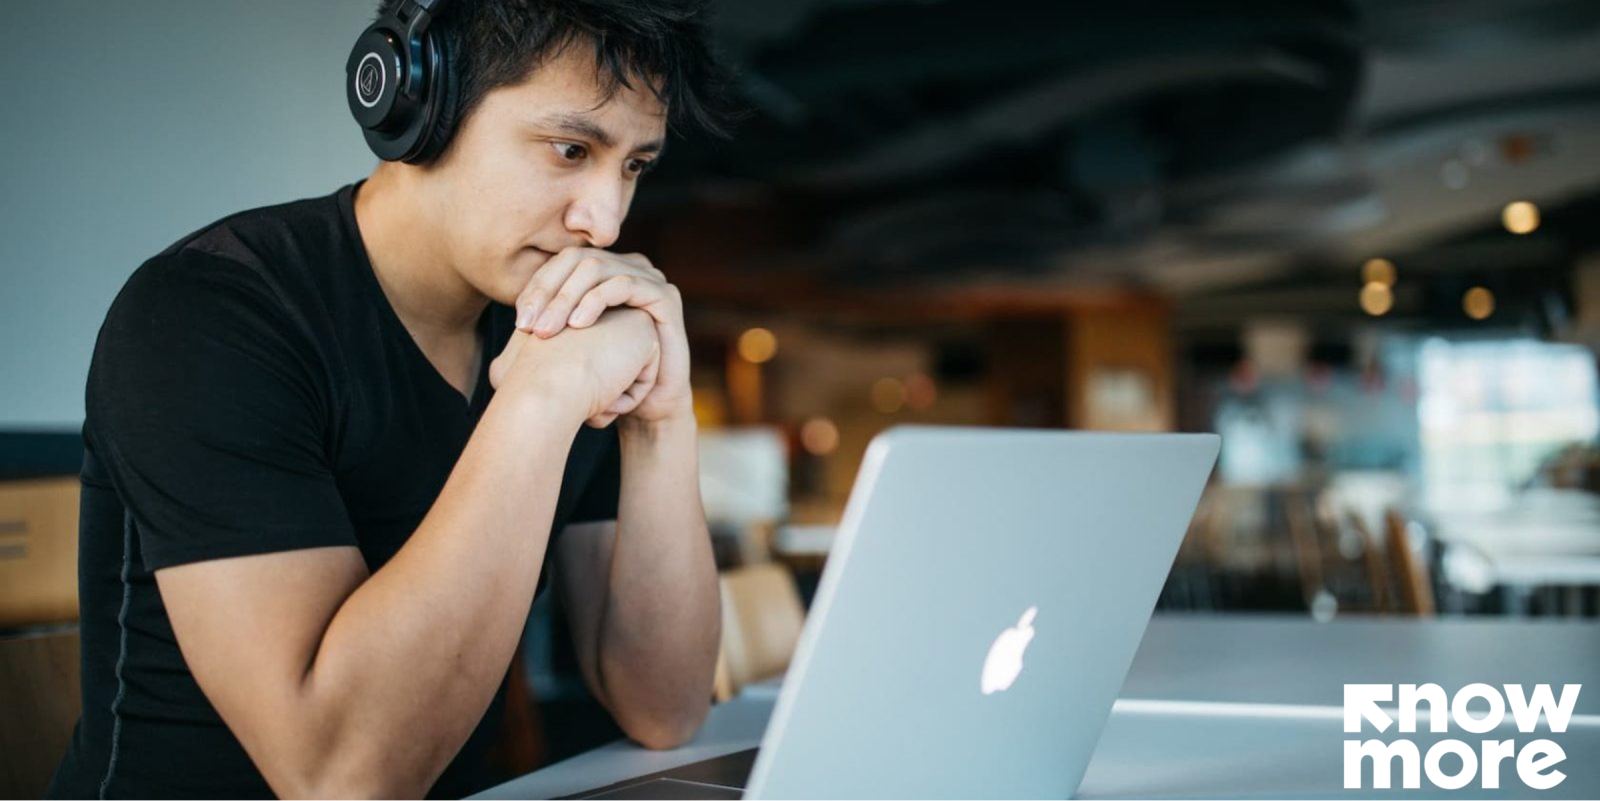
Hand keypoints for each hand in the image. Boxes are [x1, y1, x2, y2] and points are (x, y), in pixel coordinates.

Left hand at [513, 248, 691, 422]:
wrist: (646, 406)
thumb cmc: (605, 378)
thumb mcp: (569, 347)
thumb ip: (548, 323)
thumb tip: (513, 316)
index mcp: (603, 272)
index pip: (560, 263)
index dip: (537, 287)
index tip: (519, 323)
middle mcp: (626, 267)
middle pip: (576, 260)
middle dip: (548, 292)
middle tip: (529, 327)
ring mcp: (648, 278)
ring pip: (597, 268)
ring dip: (567, 298)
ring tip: (548, 330)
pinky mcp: (665, 295)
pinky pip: (625, 284)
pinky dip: (597, 301)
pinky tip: (579, 325)